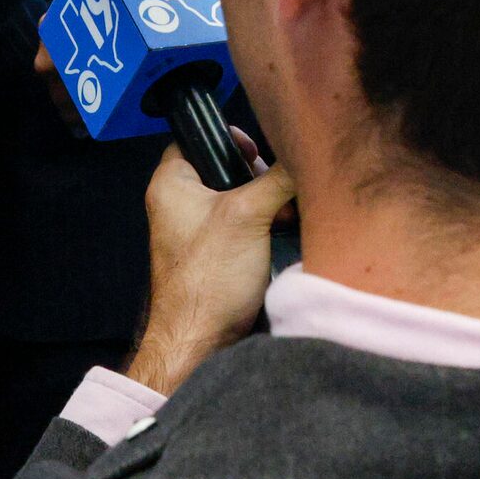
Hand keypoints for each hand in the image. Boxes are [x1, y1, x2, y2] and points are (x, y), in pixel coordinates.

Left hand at [127, 138, 296, 395]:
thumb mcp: (248, 215)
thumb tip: (307, 153)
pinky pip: (245, 224)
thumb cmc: (208, 278)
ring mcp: (199, 230)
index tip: (256, 148)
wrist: (201, 342)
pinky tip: (286, 229)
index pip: (196, 137)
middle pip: (225, 167)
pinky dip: (266, 223)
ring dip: (268, 201)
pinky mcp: (218, 254)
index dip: (228, 137)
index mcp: (172, 183)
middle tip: (277, 185)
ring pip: (240, 196)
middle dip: (259, 174)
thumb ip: (278, 177)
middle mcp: (181, 203)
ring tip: (288, 210)